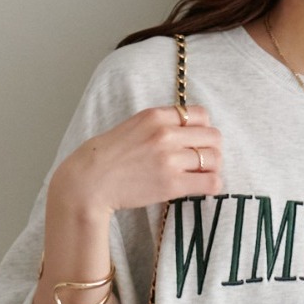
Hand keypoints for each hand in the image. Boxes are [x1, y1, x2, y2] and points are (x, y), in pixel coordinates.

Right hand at [52, 104, 223, 217]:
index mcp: (156, 115)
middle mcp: (166, 134)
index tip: (198, 142)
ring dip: (213, 169)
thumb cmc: (108, 157)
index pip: (201, 115)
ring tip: (203, 177)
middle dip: (213, 150)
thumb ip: (159, 126)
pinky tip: (205, 189)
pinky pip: (210, 183)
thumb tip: (184, 133)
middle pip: (213, 137)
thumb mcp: (134, 127)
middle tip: (205, 162)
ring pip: (214, 160)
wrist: (90, 181)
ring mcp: (170, 159)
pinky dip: (213, 186)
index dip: (204, 130)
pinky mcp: (171, 184)